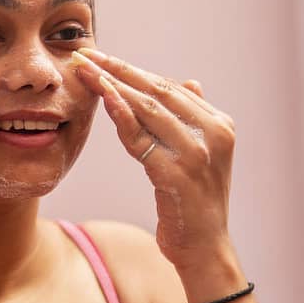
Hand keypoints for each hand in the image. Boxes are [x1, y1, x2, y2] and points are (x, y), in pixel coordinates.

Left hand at [72, 48, 237, 273]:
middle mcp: (213, 134)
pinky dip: (120, 115)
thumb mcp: (200, 156)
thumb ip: (193, 119)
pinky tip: (101, 97)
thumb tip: (190, 82)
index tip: (101, 57)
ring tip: (84, 69)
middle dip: (117, 69)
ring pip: (147, 109)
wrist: (205, 249)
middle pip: (156, 91)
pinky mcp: (176, 175)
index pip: (168, 88)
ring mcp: (196, 154)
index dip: (132, 70)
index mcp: (219, 125)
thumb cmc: (195, 203)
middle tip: (85, 53)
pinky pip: (141, 139)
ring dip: (112, 85)